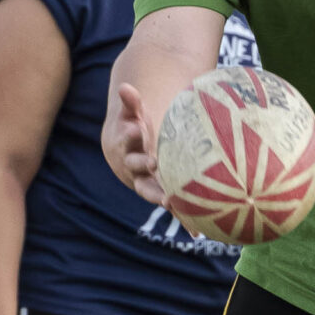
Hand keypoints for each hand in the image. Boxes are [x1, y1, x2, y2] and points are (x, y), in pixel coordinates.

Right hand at [103, 82, 165, 204]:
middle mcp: (132, 166)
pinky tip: (191, 227)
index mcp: (127, 145)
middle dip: (142, 165)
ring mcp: (143, 181)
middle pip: (134, 167)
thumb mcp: (130, 116)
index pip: (126, 139)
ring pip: (148, 190)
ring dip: (157, 196)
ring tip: (169, 201)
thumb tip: (124, 87)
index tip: (136, 130)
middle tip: (151, 163)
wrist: (123, 156)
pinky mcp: (156, 193)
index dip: (129, 135)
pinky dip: (176, 214)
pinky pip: (165, 203)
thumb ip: (130, 103)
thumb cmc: (132, 130)